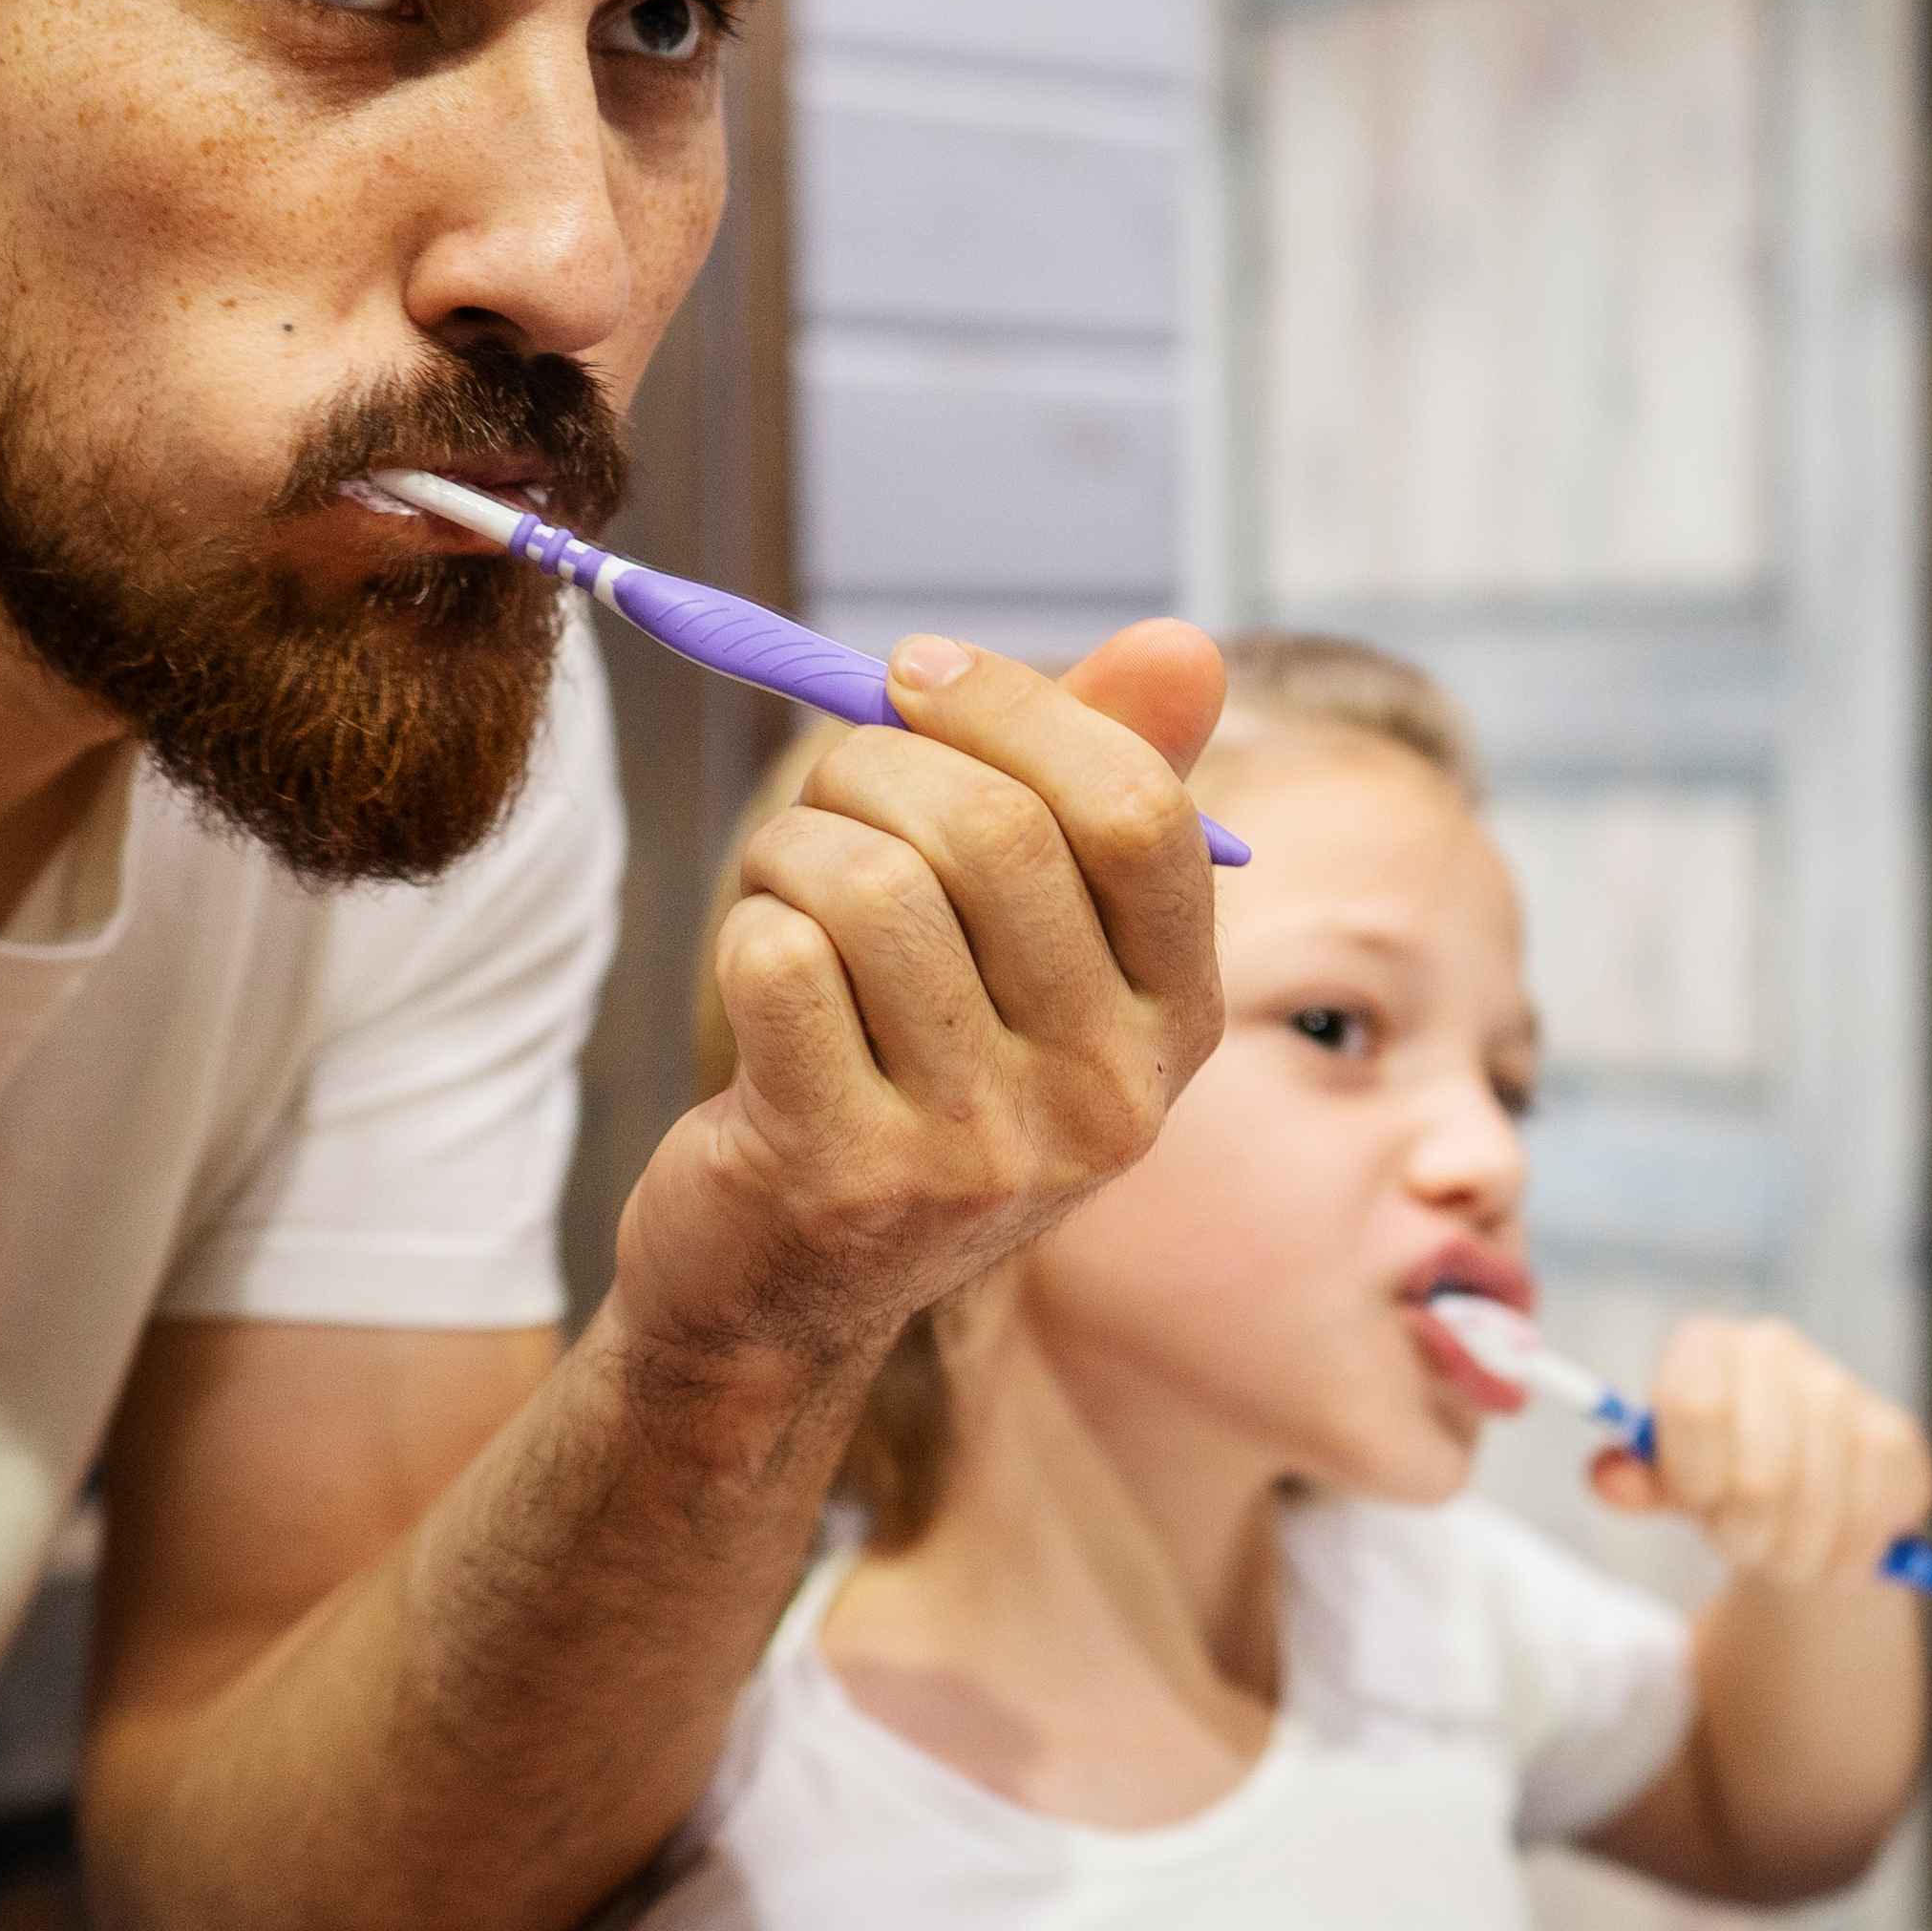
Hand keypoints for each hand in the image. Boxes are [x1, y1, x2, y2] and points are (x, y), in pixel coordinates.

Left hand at [610, 620, 1229, 1381]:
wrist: (783, 1284)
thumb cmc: (914, 1065)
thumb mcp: (1034, 946)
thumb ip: (1102, 784)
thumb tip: (1185, 646)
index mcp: (1175, 1022)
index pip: (1137, 812)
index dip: (1017, 709)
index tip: (918, 675)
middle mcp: (1106, 1099)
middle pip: (994, 832)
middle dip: (874, 765)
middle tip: (831, 790)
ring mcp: (980, 1151)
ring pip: (870, 884)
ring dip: (793, 845)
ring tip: (786, 887)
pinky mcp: (845, 1176)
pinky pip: (777, 959)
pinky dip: (746, 928)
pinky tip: (761, 978)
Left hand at [1595, 1316, 1931, 1592]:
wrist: (1804, 1497)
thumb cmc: (1722, 1477)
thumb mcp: (1670, 1479)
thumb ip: (1636, 1479)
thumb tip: (1608, 1476)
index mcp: (1706, 1346)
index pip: (1692, 1406)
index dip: (1691, 1475)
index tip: (1696, 1503)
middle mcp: (1775, 1349)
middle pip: (1758, 1474)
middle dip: (1744, 1535)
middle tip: (1741, 1546)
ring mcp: (1843, 1387)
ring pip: (1815, 1506)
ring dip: (1793, 1557)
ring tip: (1781, 1556)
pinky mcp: (1897, 1436)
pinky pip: (1869, 1519)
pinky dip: (1843, 1559)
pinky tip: (1831, 1553)